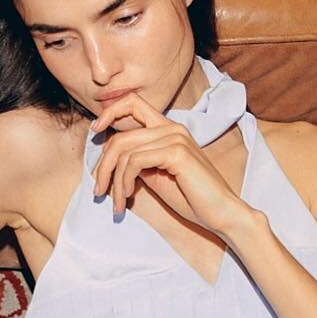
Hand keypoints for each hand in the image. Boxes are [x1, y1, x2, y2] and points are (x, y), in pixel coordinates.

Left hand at [89, 89, 251, 238]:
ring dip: (113, 180)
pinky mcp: (177, 153)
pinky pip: (135, 161)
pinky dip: (124, 180)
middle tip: (98, 191)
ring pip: (124, 151)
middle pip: (120, 136)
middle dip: (103, 166)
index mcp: (168, 129)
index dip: (110, 112)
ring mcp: (175, 138)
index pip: (133, 104)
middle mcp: (172, 127)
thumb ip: (137, 161)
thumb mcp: (156, 175)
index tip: (95, 132)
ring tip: (116, 202)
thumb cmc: (192, 198)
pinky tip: (128, 196)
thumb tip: (110, 156)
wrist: (221, 213)